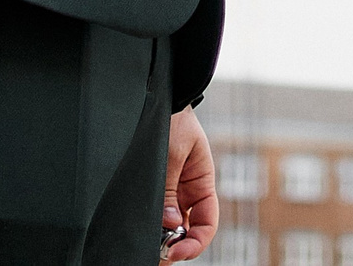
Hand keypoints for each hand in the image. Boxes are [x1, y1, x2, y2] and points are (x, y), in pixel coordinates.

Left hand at [161, 105, 218, 260]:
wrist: (161, 101)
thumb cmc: (174, 120)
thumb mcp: (173, 152)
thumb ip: (169, 189)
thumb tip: (169, 223)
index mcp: (202, 184)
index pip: (207, 223)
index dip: (196, 242)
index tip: (179, 251)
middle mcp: (188, 193)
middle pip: (188, 231)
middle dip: (177, 246)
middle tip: (160, 254)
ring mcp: (171, 194)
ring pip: (170, 227)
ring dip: (163, 239)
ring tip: (151, 247)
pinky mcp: (155, 191)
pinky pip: (156, 214)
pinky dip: (152, 226)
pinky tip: (145, 231)